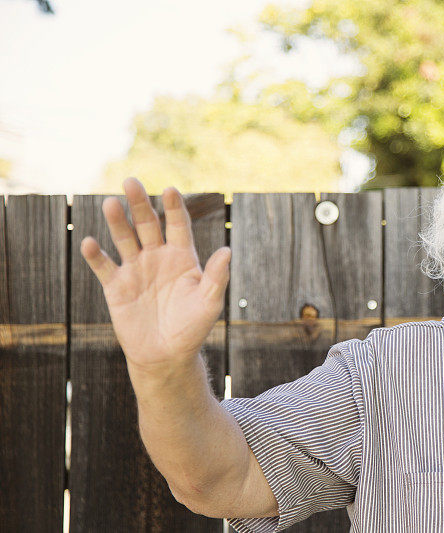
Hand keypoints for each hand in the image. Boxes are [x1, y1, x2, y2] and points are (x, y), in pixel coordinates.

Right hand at [80, 177, 230, 371]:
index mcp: (182, 256)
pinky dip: (96, 255)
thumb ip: (217, 277)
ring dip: (117, 222)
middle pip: (147, 224)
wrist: (166, 355)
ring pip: (124, 239)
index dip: (174, 207)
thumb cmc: (193, 328)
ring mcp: (135, 269)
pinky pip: (104, 266)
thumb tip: (227, 251)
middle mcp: (157, 256)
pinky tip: (90, 243)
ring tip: (109, 204)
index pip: (178, 225)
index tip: (170, 189)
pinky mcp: (115, 286)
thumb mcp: (209, 303)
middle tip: (131, 181)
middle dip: (139, 204)